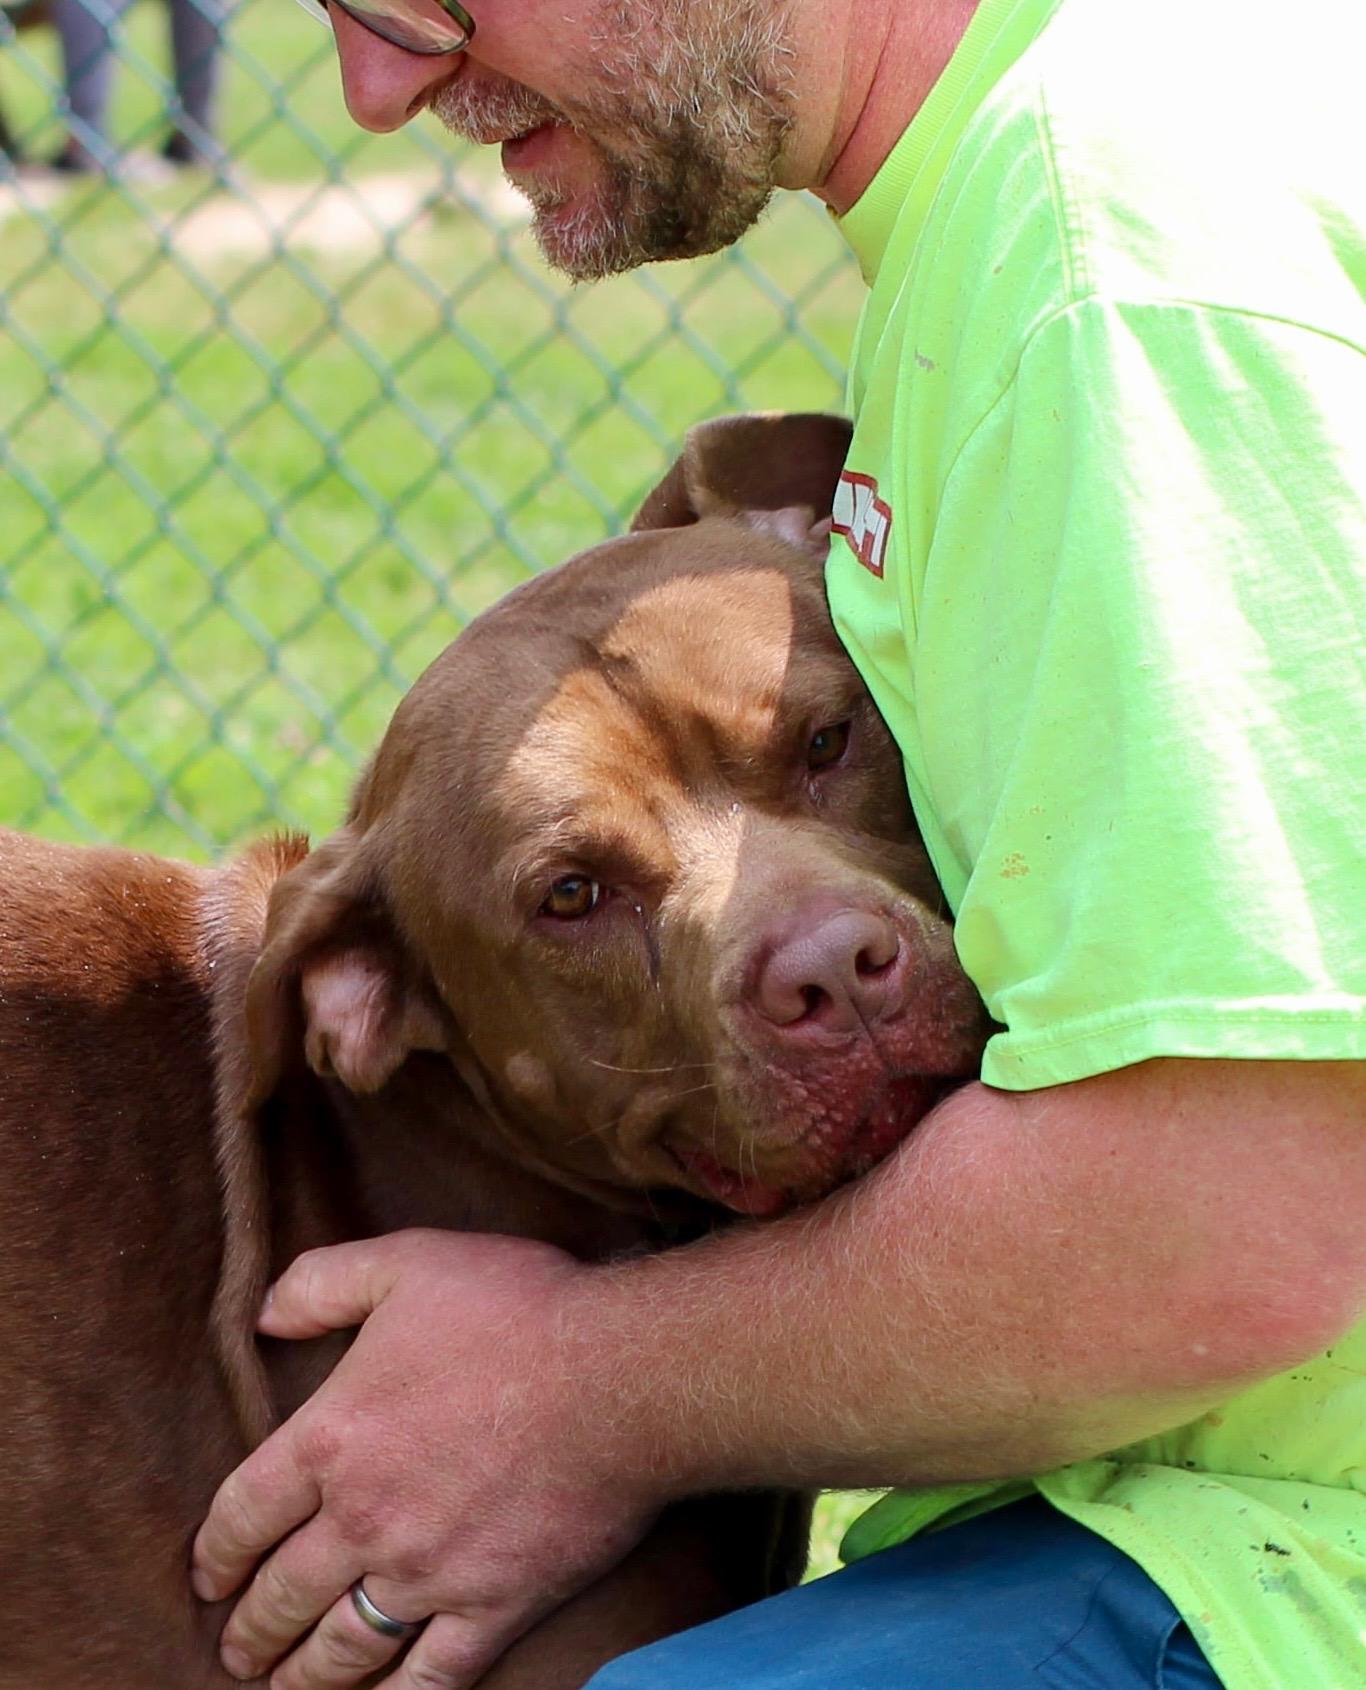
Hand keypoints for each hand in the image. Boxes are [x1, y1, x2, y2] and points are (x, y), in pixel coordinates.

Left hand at [192, 1229, 658, 1689]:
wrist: (621, 1375)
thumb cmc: (516, 1309)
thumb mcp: (407, 1262)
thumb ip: (323, 1283)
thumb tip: (265, 1318)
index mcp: (332, 1438)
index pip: (244, 1514)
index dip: (216, 1553)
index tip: (207, 1578)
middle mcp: (365, 1519)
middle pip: (284, 1594)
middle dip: (252, 1630)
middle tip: (238, 1651)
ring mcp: (429, 1573)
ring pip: (343, 1648)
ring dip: (304, 1675)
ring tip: (286, 1688)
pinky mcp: (494, 1606)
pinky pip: (429, 1676)